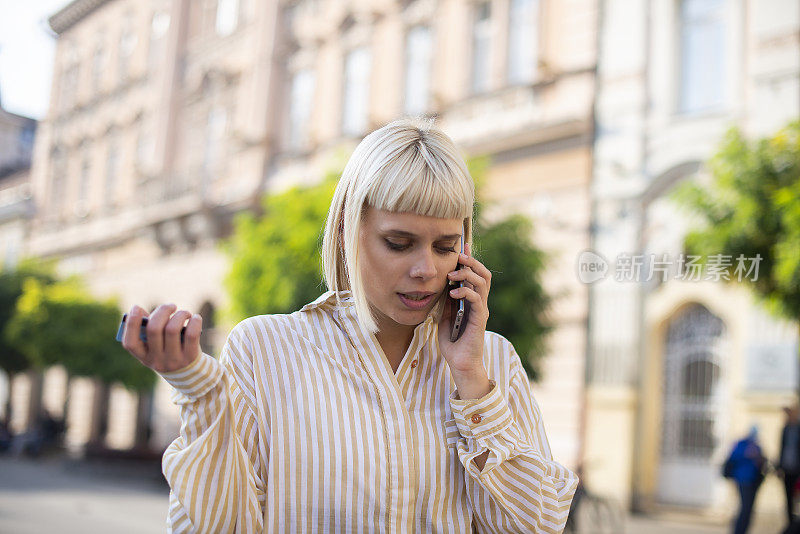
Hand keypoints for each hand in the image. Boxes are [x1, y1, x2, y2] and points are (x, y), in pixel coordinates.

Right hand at [121, 304, 201, 372]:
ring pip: (172, 329)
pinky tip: (195, 318)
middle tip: (171, 306)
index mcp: (144, 356)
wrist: (190, 371)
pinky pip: (191, 334)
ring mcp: (173, 360)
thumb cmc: (169, 349)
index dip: (131, 323)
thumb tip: (138, 310)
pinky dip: (194, 322)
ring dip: (180, 315)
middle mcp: (157, 360)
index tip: (136, 307)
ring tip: (185, 313)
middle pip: (154, 329)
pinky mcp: (190, 357)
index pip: (130, 343)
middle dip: (162, 311)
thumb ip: (148, 328)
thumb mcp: (156, 344)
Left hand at [437, 242, 491, 397]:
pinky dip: (465, 292)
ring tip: (453, 274)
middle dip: (472, 261)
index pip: (475, 275)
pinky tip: (452, 293)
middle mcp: (480, 303)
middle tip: (458, 255)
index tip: (461, 246)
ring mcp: (481, 310)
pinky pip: (476, 299)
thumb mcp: (445, 317)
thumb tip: (442, 286)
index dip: (470, 260)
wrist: (460, 364)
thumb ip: (447, 303)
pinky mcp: (480, 319)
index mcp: (472, 301)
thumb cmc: (453, 343)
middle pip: (483, 274)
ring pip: (482, 282)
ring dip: (467, 274)